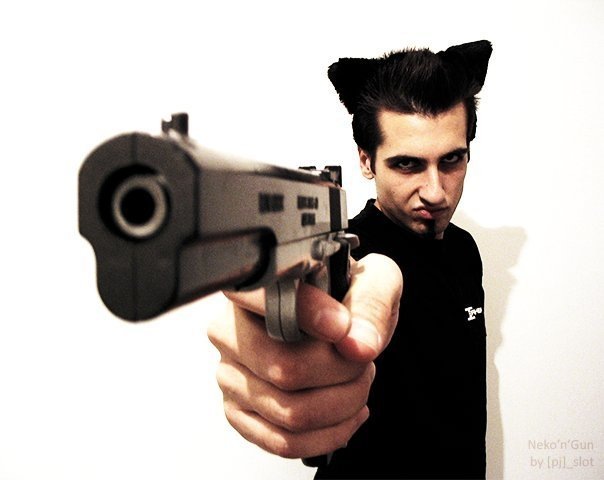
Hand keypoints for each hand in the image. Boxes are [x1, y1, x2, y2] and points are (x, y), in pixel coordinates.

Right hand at [207, 253, 401, 458]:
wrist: (341, 326)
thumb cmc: (349, 299)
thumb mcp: (374, 281)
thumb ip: (370, 303)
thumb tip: (356, 346)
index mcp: (253, 288)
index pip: (259, 298)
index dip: (306, 314)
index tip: (343, 326)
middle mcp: (230, 330)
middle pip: (286, 369)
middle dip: (342, 373)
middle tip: (362, 360)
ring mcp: (230, 375)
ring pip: (290, 412)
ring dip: (342, 405)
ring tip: (356, 383)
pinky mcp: (239, 413)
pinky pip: (283, 442)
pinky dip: (329, 434)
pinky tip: (347, 413)